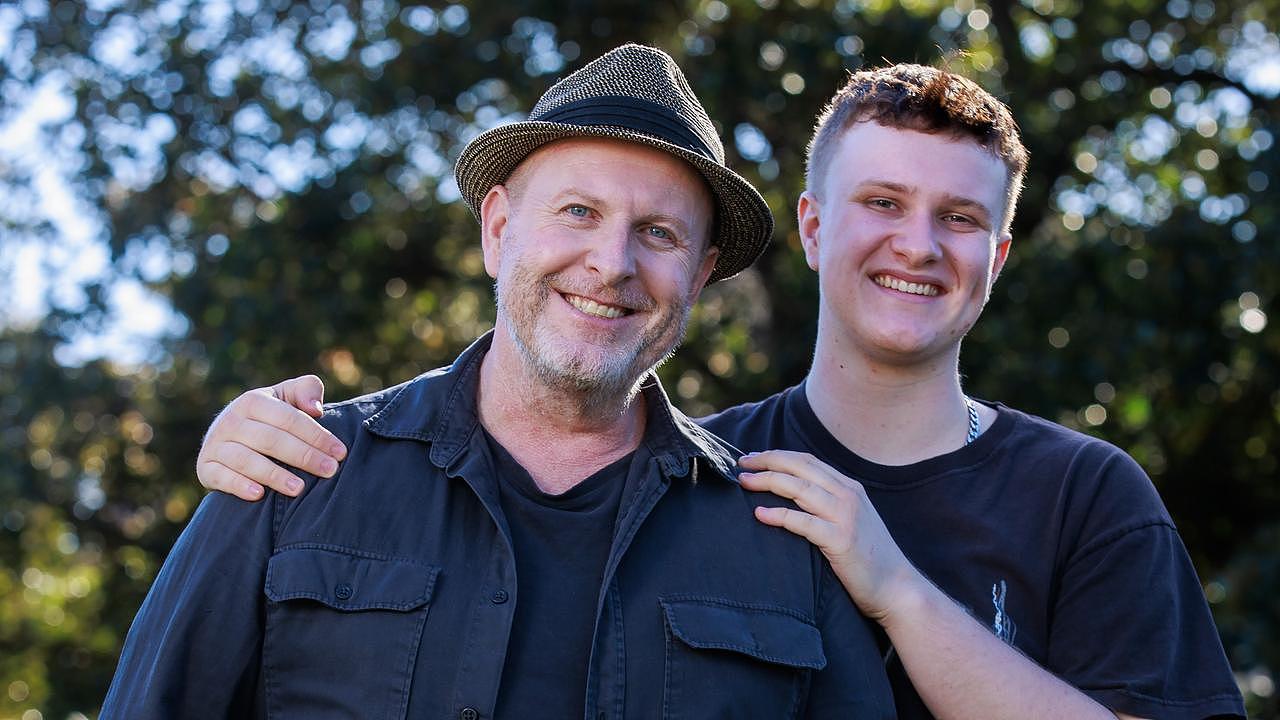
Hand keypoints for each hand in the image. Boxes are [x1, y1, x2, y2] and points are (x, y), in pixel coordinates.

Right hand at [195, 375, 346, 500]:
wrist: (229, 438)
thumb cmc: (271, 417)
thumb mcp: (287, 397)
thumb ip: (305, 390)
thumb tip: (316, 408)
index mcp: (253, 401)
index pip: (288, 418)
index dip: (316, 435)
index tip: (340, 452)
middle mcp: (231, 421)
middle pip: (271, 440)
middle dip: (304, 456)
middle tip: (330, 471)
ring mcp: (215, 445)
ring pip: (246, 460)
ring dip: (274, 475)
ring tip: (300, 489)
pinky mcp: (205, 467)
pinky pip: (220, 477)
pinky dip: (239, 485)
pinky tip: (259, 495)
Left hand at [737, 449, 922, 622]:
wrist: (897, 589)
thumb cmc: (869, 559)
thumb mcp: (852, 521)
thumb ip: (828, 505)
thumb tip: (792, 496)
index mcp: (849, 488)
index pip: (807, 461)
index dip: (777, 455)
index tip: (753, 458)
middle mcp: (848, 496)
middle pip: (800, 467)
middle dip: (767, 461)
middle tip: (741, 464)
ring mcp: (846, 517)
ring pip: (799, 488)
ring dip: (767, 481)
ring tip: (744, 482)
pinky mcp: (840, 540)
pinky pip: (803, 522)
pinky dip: (779, 515)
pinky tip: (760, 514)